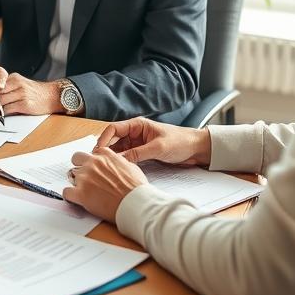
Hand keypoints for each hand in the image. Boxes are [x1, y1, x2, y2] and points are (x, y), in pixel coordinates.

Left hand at [0, 74, 60, 115]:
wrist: (52, 96)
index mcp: (14, 77)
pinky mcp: (25, 104)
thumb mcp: (20, 84)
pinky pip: (7, 109)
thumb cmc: (34, 92)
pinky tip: (0, 115)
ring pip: (0, 101)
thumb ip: (7, 87)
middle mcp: (18, 83)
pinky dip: (1, 114)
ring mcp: (22, 93)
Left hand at [62, 148, 148, 221]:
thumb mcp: (131, 167)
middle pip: (76, 158)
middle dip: (79, 166)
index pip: (92, 153)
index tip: (95, 168)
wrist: (137, 204)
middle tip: (85, 177)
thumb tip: (115, 164)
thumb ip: (118, 162)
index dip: (93, 162)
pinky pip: (66, 192)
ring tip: (88, 192)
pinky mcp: (81, 194)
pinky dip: (70, 196)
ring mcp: (85, 178)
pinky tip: (76, 199)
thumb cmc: (137, 189)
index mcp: (105, 155)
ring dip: (78, 183)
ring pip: (72, 176)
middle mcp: (93, 163)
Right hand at [94, 117, 210, 166]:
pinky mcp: (142, 153)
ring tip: (105, 167)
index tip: (98, 151)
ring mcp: (137, 144)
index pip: (114, 129)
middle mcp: (135, 133)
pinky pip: (127, 157)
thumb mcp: (158, 147)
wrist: (196, 149)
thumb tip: (120, 160)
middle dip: (105, 150)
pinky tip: (117, 170)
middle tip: (98, 162)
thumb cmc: (180, 141)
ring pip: (119, 150)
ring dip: (113, 157)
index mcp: (137, 125)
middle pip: (113, 140)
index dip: (104, 139)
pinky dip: (122, 163)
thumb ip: (138, 153)